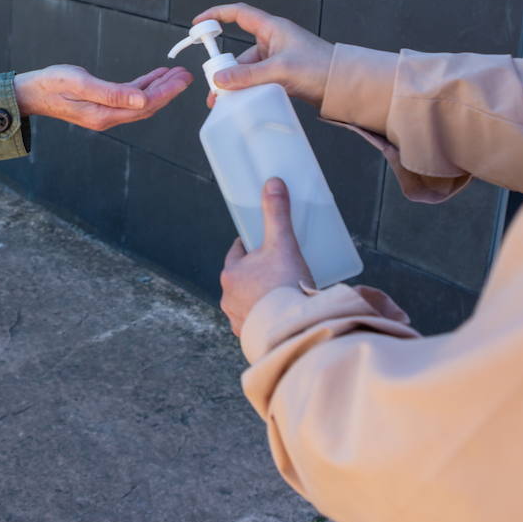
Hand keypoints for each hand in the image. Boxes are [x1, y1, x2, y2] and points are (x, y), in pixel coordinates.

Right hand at [14, 64, 191, 131]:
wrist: (31, 92)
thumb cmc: (51, 84)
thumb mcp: (80, 84)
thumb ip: (112, 93)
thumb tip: (143, 100)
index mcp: (104, 115)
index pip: (144, 106)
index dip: (166, 92)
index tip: (181, 79)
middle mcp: (108, 117)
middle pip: (146, 106)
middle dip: (168, 91)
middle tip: (186, 75)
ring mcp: (105, 112)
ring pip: (140, 102)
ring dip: (159, 88)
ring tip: (176, 74)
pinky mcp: (101, 105)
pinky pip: (129, 98)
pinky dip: (144, 86)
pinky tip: (154, 76)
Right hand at [193, 4, 333, 108]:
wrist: (344, 85)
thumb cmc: (320, 67)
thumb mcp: (281, 69)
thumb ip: (248, 75)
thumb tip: (220, 80)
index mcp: (272, 28)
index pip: (238, 14)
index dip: (216, 15)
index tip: (198, 24)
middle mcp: (272, 41)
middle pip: (238, 52)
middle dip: (224, 68)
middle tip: (214, 85)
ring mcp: (276, 59)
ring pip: (247, 70)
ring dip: (236, 84)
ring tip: (226, 101)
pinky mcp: (281, 75)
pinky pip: (257, 80)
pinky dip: (248, 90)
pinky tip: (244, 101)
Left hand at [219, 178, 311, 334]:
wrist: (295, 331)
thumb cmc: (285, 287)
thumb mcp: (282, 244)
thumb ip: (277, 213)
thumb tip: (272, 183)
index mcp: (230, 273)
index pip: (238, 252)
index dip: (253, 246)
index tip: (267, 245)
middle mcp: (227, 298)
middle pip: (243, 277)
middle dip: (258, 273)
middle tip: (281, 270)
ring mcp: (238, 320)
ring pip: (248, 301)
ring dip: (261, 298)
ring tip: (283, 294)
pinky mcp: (251, 338)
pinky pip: (256, 323)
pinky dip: (267, 319)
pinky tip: (282, 316)